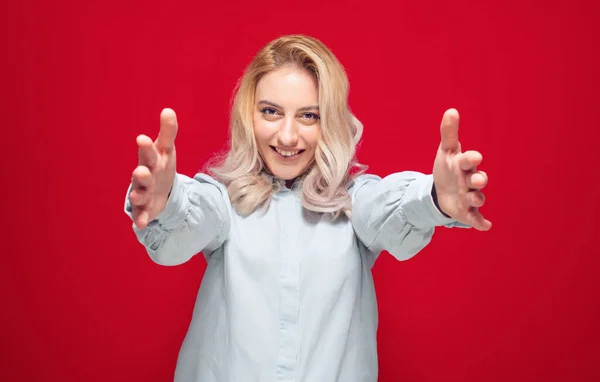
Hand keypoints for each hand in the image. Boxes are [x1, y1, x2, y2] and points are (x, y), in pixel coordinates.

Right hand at [129, 108, 177, 228]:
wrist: (158, 189)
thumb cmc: (160, 165)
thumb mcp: (166, 150)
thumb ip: (168, 132)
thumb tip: (168, 110)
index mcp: (150, 160)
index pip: (148, 151)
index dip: (146, 146)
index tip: (142, 138)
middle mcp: (144, 176)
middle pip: (142, 174)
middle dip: (141, 173)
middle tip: (141, 171)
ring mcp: (143, 193)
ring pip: (139, 194)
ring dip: (138, 196)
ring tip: (138, 197)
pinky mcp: (144, 210)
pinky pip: (141, 215)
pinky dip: (141, 219)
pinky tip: (141, 224)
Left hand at [432, 109, 491, 230]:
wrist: (443, 191)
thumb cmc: (448, 168)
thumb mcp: (446, 152)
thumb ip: (448, 133)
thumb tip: (451, 110)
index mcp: (465, 165)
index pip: (469, 160)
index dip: (471, 159)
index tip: (474, 157)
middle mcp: (470, 181)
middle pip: (479, 180)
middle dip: (479, 180)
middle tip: (478, 180)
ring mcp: (470, 197)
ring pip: (478, 198)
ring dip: (477, 199)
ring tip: (473, 200)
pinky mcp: (467, 211)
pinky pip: (476, 218)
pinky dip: (480, 222)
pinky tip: (485, 226)